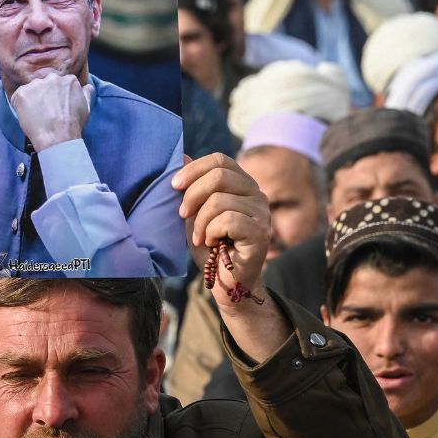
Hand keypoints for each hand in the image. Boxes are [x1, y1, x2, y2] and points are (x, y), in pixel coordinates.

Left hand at [11, 74, 93, 151]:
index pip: (59, 83)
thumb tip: (87, 86)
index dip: (56, 96)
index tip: (56, 106)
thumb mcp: (86, 107)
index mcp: (68, 80)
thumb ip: (86, 93)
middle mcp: (52, 78)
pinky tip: (28, 116)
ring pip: (31, 90)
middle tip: (45, 111)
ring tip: (36, 115)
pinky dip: (20, 105)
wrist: (57, 138)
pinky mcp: (22, 93)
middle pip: (45, 84)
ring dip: (32, 100)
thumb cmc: (73, 125)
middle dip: (44, 95)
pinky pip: (18, 97)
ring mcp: (35, 85)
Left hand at [172, 153, 271, 311]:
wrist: (224, 281)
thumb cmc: (209, 246)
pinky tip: (212, 243)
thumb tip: (182, 155)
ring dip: (200, 222)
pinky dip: (211, 232)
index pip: (220, 160)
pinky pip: (228, 220)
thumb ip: (191, 186)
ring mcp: (262, 213)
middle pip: (219, 176)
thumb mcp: (193, 213)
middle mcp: (257, 194)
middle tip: (182, 215)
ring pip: (220, 200)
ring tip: (200, 237)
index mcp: (242, 184)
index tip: (174, 186)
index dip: (194, 169)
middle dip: (192, 195)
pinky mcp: (261, 233)